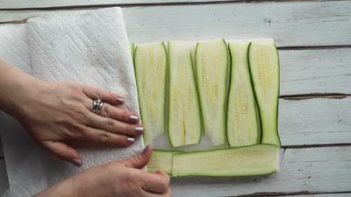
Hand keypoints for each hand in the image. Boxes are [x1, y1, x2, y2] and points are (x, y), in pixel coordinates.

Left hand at [12, 79, 143, 165]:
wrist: (27, 98)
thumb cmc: (36, 122)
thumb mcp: (45, 143)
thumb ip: (64, 153)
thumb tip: (80, 161)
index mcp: (76, 131)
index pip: (102, 137)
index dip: (118, 139)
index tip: (130, 141)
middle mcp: (83, 116)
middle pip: (109, 123)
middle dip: (126, 128)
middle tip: (140, 129)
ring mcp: (83, 101)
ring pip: (107, 109)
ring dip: (122, 113)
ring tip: (136, 117)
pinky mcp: (80, 89)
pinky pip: (98, 93)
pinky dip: (110, 96)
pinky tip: (122, 99)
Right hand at [35, 146, 170, 196]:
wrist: (77, 196)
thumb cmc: (93, 180)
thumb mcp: (116, 165)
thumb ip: (136, 160)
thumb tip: (150, 149)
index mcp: (134, 180)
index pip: (163, 183)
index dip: (164, 177)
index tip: (157, 173)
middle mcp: (136, 196)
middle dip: (164, 190)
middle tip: (156, 183)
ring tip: (147, 190)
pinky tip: (138, 195)